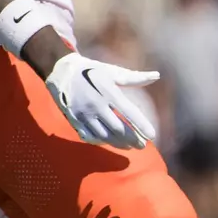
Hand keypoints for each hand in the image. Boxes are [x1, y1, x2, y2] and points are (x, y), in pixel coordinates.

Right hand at [44, 52, 158, 148]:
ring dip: (118, 143)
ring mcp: (83, 114)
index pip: (129, 112)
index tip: (152, 136)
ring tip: (129, 146)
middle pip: (117, 128)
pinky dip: (101, 142)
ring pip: (103, 135)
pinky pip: (88, 136)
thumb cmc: (92, 71)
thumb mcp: (112, 71)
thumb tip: (156, 75)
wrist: (61, 72)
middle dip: (132, 139)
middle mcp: (95, 105)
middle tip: (142, 145)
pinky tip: (110, 142)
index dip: (142, 125)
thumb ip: (134, 78)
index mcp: (107, 92)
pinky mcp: (73, 119)